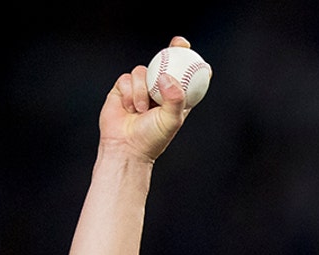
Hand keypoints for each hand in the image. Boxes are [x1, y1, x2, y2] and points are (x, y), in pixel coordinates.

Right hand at [98, 35, 194, 161]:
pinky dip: (129, 93)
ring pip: (142, 71)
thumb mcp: (171, 120)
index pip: (185, 75)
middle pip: (165, 63)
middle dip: (172, 50)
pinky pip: (126, 79)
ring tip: (141, 110)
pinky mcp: (123, 88)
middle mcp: (158, 89)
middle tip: (178, 44)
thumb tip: (166, 77)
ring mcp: (140, 87)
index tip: (195, 51)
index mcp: (175, 97)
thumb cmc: (152, 138)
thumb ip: (174, 99)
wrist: (125, 146)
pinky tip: (129, 108)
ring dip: (141, 90)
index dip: (190, 61)